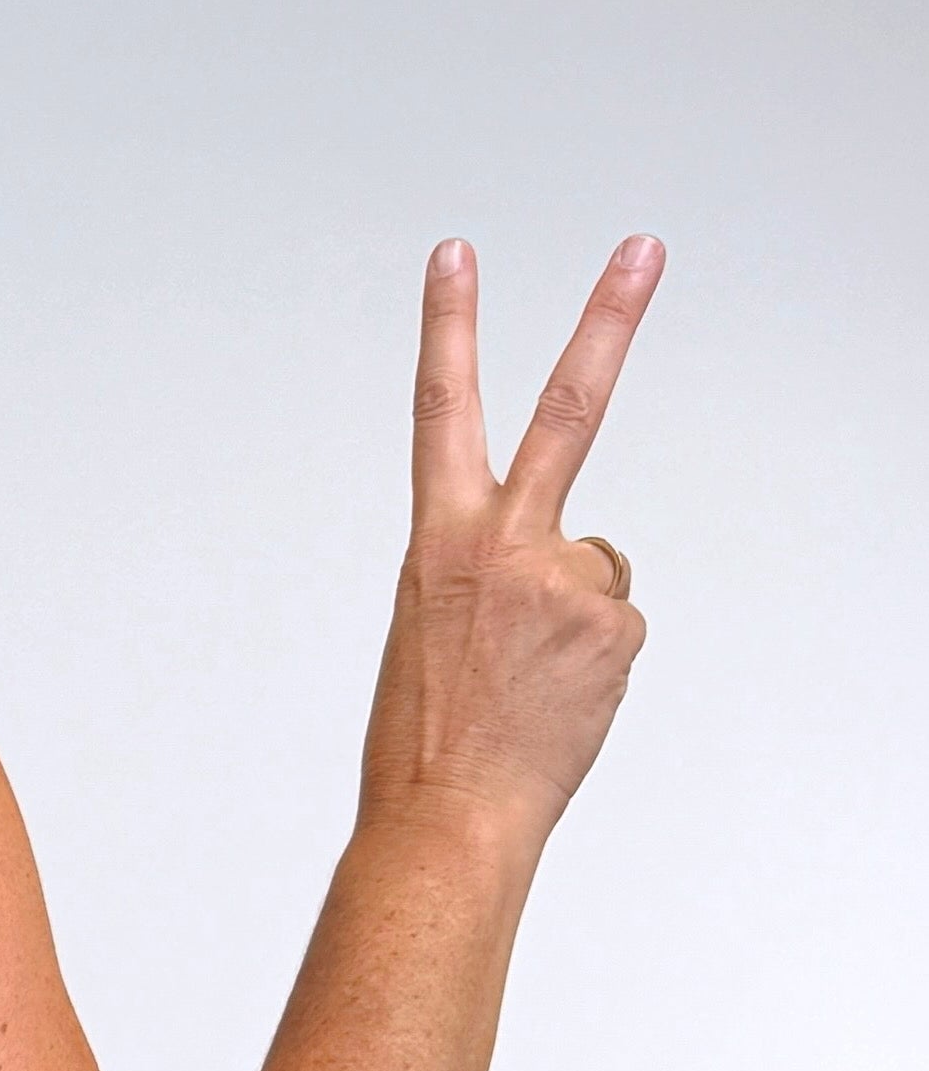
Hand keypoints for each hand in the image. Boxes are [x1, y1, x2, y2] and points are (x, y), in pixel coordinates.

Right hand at [361, 234, 660, 859]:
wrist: (445, 822)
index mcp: (439, 540)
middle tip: (644, 248)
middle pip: (569, 408)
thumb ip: (493, 568)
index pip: (440, 410)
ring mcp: (565, 581)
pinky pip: (615, 625)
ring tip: (527, 684)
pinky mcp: (613, 626)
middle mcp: (505, 543)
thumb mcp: (432, 628)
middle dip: (609, 319)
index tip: (455, 256)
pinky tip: (554, 704)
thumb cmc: (427, 740)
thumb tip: (572, 569)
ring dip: (574, 620)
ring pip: (596, 570)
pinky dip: (593, 663)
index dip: (448, 326)